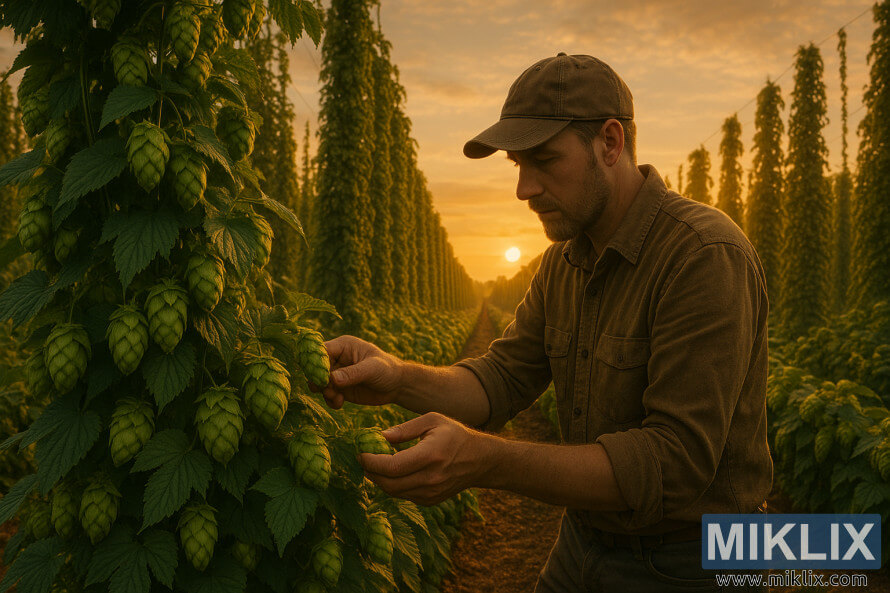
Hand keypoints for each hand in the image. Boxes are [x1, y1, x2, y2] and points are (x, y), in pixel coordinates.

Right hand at [317, 335, 403, 409]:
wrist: (397, 386)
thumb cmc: (387, 369)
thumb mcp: (372, 368)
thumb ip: (353, 373)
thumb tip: (332, 379)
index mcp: (343, 346)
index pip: (321, 350)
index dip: (316, 363)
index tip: (320, 377)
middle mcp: (337, 359)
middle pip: (316, 368)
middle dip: (318, 381)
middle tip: (328, 390)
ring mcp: (337, 374)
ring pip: (319, 383)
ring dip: (324, 392)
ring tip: (336, 398)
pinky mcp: (340, 388)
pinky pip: (327, 395)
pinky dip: (330, 400)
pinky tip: (340, 403)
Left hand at [358, 412, 490, 505]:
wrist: (480, 460)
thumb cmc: (454, 434)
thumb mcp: (432, 420)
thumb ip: (405, 429)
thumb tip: (380, 437)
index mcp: (430, 455)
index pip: (392, 467)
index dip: (371, 462)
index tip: (361, 453)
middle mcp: (430, 478)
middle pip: (388, 484)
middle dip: (370, 473)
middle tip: (363, 460)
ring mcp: (431, 492)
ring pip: (394, 492)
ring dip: (379, 480)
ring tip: (374, 465)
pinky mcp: (431, 500)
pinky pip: (403, 496)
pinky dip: (392, 485)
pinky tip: (391, 473)